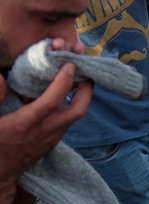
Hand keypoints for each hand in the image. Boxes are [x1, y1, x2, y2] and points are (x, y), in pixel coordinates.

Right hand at [0, 60, 92, 203]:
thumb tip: (2, 78)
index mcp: (25, 125)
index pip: (51, 102)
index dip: (62, 83)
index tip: (69, 64)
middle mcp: (44, 131)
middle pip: (77, 111)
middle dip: (86, 89)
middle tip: (86, 68)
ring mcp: (52, 136)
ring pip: (75, 115)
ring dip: (81, 94)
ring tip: (80, 73)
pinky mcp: (53, 139)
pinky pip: (68, 118)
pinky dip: (72, 102)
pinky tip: (68, 90)